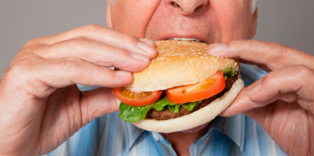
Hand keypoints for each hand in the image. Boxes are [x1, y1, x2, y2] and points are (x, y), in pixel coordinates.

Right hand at [0, 24, 156, 154]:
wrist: (7, 148)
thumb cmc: (36, 126)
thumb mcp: (81, 109)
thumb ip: (104, 96)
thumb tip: (133, 90)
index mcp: (55, 52)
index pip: (95, 37)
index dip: (123, 41)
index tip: (148, 50)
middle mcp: (43, 49)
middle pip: (92, 36)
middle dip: (125, 44)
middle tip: (150, 54)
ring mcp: (34, 57)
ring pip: (83, 48)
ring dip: (117, 56)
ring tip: (141, 64)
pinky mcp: (28, 73)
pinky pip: (72, 68)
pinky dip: (99, 73)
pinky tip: (120, 78)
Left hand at [207, 40, 313, 154]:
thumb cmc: (309, 138)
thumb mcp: (270, 115)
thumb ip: (251, 100)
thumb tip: (227, 94)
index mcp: (300, 70)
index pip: (267, 54)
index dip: (241, 51)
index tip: (216, 51)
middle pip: (273, 51)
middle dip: (241, 49)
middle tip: (216, 50)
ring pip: (282, 65)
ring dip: (253, 83)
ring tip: (234, 98)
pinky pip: (297, 78)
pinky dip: (272, 85)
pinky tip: (256, 97)